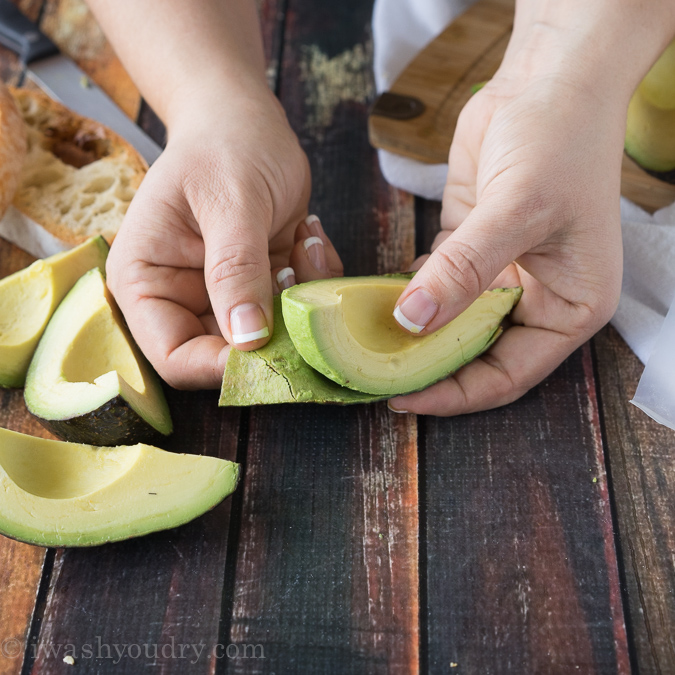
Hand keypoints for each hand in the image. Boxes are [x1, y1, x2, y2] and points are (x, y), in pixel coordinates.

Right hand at [106, 87, 341, 388]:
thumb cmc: (223, 146)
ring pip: (270, 337)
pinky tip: (307, 238)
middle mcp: (181, 297)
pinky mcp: (261, 287)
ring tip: (302, 244)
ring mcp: (224, 296)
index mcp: (146, 281)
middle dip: (274, 333)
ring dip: (299, 301)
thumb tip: (248, 339)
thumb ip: (236, 269)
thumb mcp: (230, 201)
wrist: (244, 120)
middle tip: (300, 288)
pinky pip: (295, 310)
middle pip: (224, 355)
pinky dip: (312, 282)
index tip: (270, 349)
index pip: (173, 356)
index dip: (219, 366)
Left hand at [389, 44, 627, 414]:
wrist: (547, 81)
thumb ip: (465, 268)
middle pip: (475, 357)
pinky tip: (372, 308)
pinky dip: (406, 299)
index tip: (405, 399)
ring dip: (411, 338)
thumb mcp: (518, 209)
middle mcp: (534, 300)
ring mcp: (498, 276)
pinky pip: (433, 288)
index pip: (508, 375)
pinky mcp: (466, 250)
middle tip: (374, 381)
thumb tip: (412, 320)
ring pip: (449, 326)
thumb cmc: (560, 142)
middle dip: (428, 372)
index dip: (456, 394)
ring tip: (364, 352)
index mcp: (567, 309)